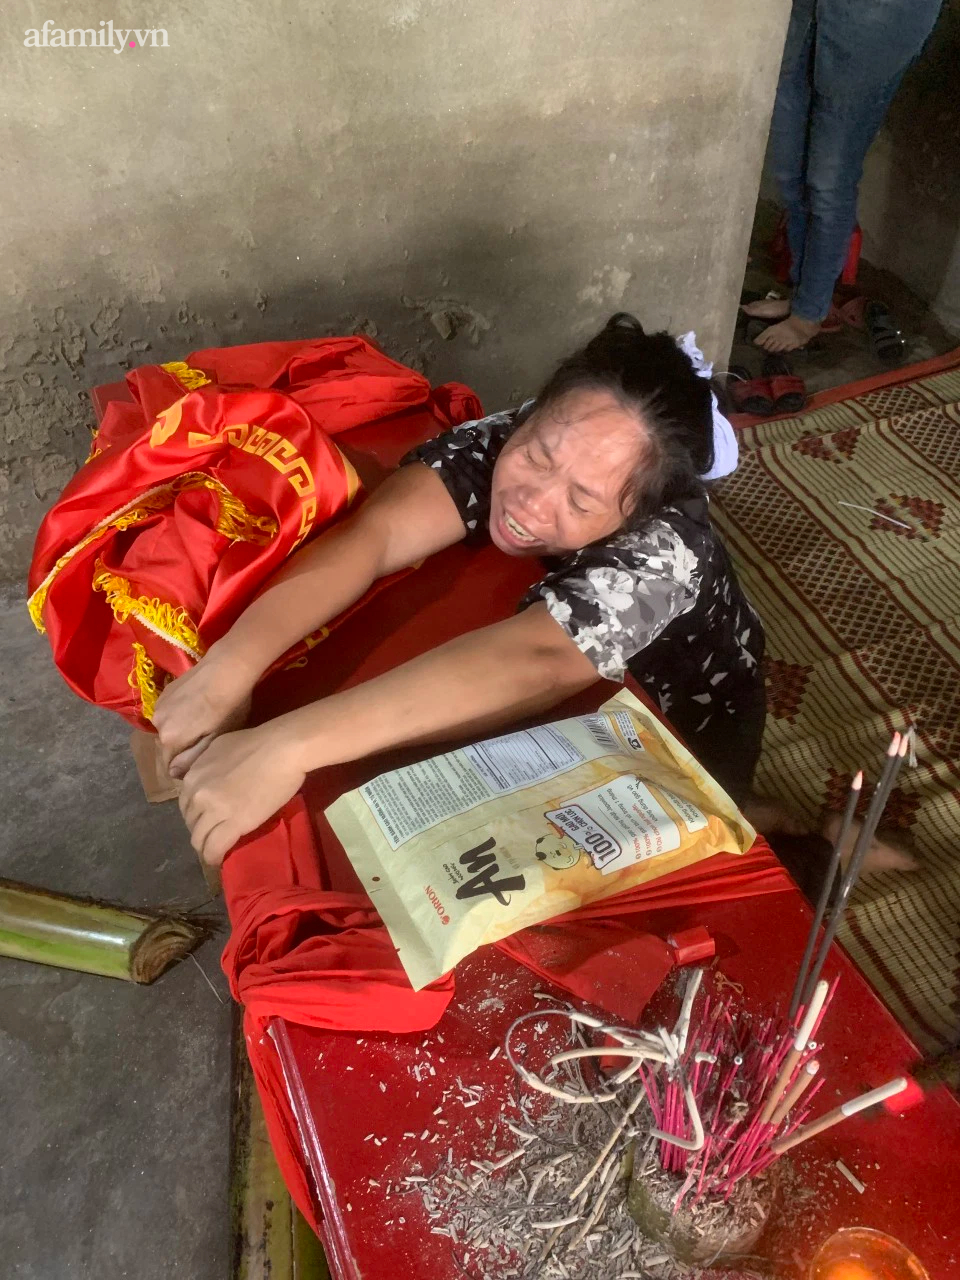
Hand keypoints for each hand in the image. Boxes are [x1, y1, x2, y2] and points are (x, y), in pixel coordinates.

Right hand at [153, 645, 255, 777]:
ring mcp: (158, 705)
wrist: (227, 667)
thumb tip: (173, 773)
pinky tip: (198, 707)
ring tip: (203, 722)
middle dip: (183, 747)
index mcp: (169, 739)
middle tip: (207, 739)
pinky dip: (179, 714)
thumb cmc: (229, 707)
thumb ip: (192, 758)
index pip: (170, 765)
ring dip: (180, 730)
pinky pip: (169, 712)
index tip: (205, 760)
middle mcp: (157, 723)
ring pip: (168, 728)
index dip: (186, 766)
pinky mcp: (164, 691)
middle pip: (168, 746)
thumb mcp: (216, 738)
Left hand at [178, 724, 304, 866]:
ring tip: (216, 849)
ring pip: (199, 838)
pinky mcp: (233, 824)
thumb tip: (191, 775)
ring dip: (206, 846)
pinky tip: (218, 859)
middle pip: (191, 822)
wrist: (282, 748)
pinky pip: (213, 848)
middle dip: (201, 829)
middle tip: (216, 833)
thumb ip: (201, 763)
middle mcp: (197, 793)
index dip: (197, 814)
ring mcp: (214, 810)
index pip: (185, 804)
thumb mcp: (218, 746)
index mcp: (193, 775)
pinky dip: (214, 857)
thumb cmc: (257, 742)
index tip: (208, 818)